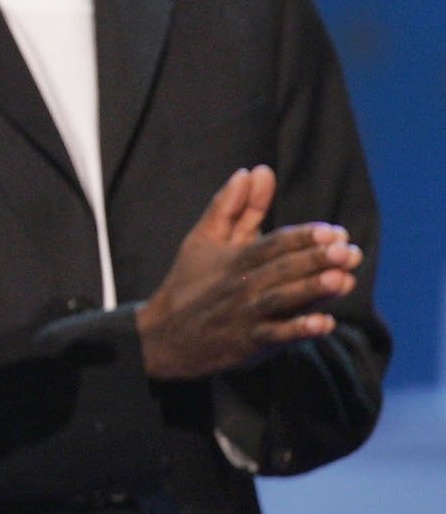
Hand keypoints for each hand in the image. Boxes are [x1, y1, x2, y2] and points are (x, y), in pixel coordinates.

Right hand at [135, 165, 362, 381]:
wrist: (166, 334)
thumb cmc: (191, 281)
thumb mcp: (205, 239)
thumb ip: (232, 206)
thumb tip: (253, 171)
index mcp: (234, 258)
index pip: (272, 244)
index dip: (302, 237)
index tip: (332, 231)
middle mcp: (242, 284)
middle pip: (282, 269)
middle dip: (315, 260)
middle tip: (347, 252)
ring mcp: (247, 314)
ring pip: (283, 299)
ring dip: (312, 290)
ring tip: (344, 280)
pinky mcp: (251, 342)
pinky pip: (277, 336)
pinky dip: (299, 330)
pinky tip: (325, 323)